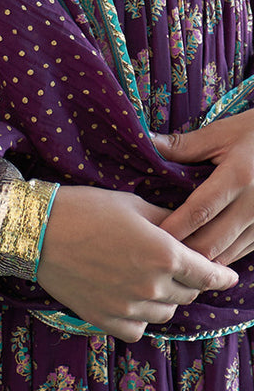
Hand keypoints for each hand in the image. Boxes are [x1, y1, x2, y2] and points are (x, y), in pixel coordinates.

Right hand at [36, 186, 236, 342]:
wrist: (36, 232)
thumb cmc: (85, 209)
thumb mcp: (133, 205)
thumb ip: (167, 222)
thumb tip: (188, 230)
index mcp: (164, 254)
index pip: (208, 274)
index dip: (222, 275)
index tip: (228, 276)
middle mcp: (151, 285)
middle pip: (188, 294)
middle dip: (187, 281)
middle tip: (171, 268)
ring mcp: (128, 306)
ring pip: (165, 314)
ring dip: (164, 300)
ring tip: (146, 283)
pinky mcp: (105, 319)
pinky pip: (138, 330)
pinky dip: (139, 320)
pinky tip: (129, 302)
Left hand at [154, 111, 253, 263]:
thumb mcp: (222, 133)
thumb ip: (185, 145)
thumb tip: (148, 142)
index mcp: (238, 177)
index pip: (199, 212)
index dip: (174, 227)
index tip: (151, 235)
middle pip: (212, 242)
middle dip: (183, 250)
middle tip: (157, 249)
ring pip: (227, 254)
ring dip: (201, 257)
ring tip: (175, 254)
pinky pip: (241, 252)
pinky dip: (220, 255)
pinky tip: (201, 251)